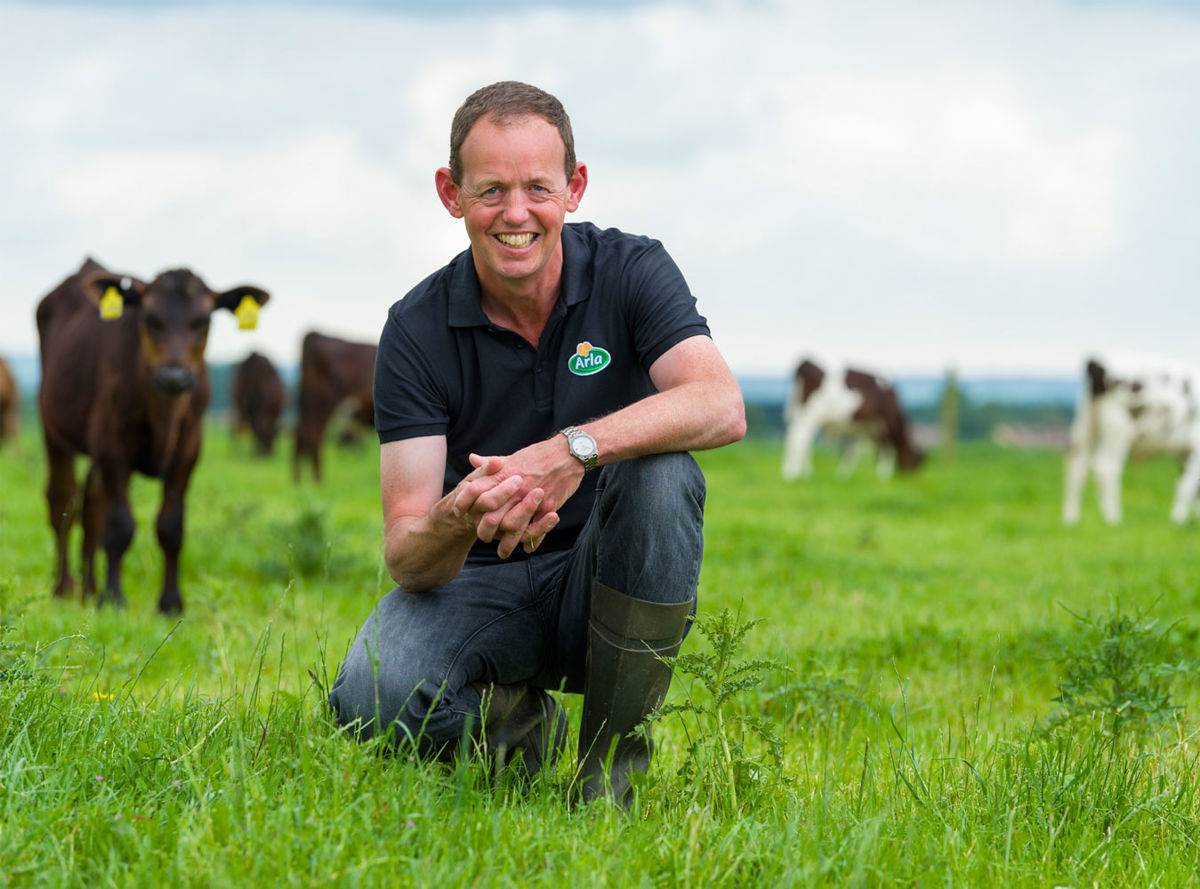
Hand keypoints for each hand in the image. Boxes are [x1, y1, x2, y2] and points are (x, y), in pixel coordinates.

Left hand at [458, 439, 582, 556]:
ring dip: (507, 543)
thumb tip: (472, 459)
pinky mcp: (548, 506)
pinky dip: (532, 542)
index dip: (465, 504)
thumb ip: (491, 463)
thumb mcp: (512, 456)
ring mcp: (532, 499)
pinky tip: (527, 548)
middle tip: (484, 537)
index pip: (475, 492)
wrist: (569, 453)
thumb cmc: (540, 454)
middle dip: (485, 531)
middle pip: (491, 517)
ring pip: (513, 527)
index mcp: (503, 475)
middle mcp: (514, 489)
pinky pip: (537, 529)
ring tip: (503, 552)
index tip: (460, 513)